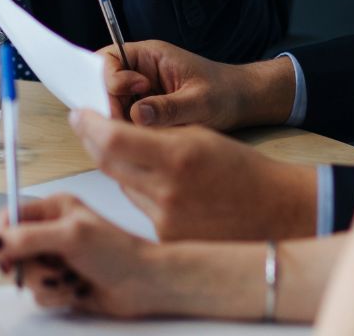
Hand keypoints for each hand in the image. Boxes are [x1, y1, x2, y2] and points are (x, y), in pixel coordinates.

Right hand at [0, 194, 163, 318]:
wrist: (142, 284)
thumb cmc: (117, 251)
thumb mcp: (71, 236)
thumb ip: (29, 237)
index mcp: (54, 208)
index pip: (10, 215)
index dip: (2, 235)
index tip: (6, 255)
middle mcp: (51, 230)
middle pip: (13, 250)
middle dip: (32, 265)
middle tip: (54, 267)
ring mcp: (55, 257)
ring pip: (26, 275)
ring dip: (48, 282)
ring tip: (72, 276)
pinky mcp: (59, 282)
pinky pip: (39, 294)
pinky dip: (56, 296)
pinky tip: (77, 288)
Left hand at [70, 110, 318, 240]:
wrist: (273, 211)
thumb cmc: (241, 169)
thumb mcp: (199, 134)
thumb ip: (156, 131)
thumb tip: (114, 125)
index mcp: (177, 155)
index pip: (113, 138)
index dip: (89, 124)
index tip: (79, 114)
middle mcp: (166, 191)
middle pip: (108, 163)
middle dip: (93, 141)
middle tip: (85, 125)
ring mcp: (164, 220)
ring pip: (121, 185)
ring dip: (118, 166)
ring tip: (130, 151)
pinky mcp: (164, 239)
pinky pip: (138, 207)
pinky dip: (139, 191)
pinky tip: (155, 182)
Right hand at [101, 39, 295, 129]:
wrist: (242, 102)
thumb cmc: (224, 93)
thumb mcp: (199, 102)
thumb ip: (169, 108)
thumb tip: (138, 115)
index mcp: (151, 55)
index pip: (110, 59)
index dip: (109, 82)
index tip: (124, 105)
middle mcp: (141, 69)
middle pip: (105, 83)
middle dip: (109, 105)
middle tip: (126, 128)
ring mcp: (142, 90)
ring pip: (113, 104)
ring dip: (120, 121)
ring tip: (141, 136)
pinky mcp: (146, 108)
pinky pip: (126, 118)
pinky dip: (130, 130)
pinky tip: (145, 140)